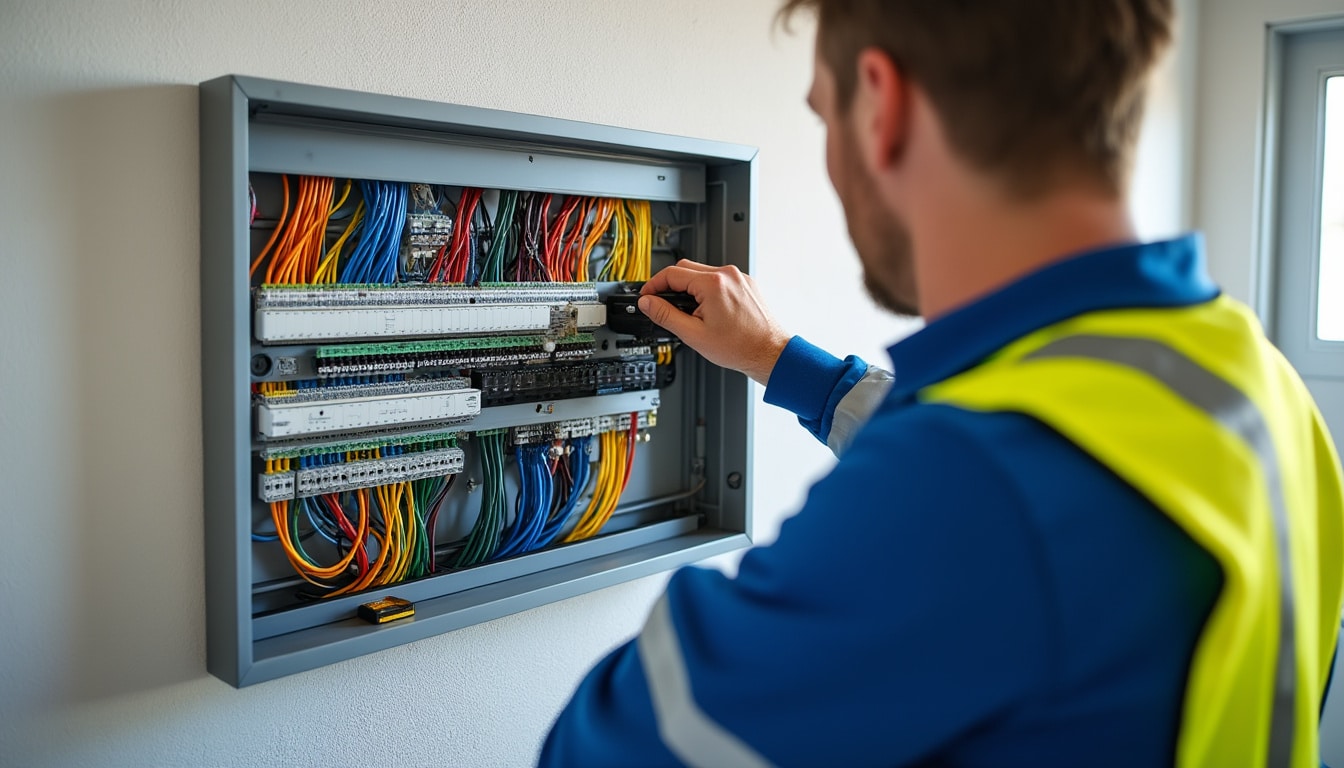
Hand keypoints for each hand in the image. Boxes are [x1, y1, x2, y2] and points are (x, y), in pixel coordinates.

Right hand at [639, 261, 790, 385]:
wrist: (768, 352)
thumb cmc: (740, 347)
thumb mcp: (693, 334)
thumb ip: (665, 315)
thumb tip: (648, 303)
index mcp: (713, 284)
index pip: (672, 274)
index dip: (653, 285)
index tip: (647, 296)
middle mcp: (728, 275)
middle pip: (686, 268)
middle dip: (670, 285)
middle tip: (662, 304)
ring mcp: (739, 278)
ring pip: (703, 273)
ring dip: (690, 288)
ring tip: (690, 313)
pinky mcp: (746, 284)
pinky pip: (719, 279)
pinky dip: (708, 290)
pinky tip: (709, 310)